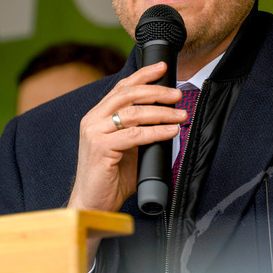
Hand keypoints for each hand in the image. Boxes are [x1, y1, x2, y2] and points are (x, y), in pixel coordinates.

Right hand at [67, 61, 185, 215]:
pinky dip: (156, 131)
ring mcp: (94, 133)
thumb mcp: (127, 148)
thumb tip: (166, 119)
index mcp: (97, 116)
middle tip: (177, 94)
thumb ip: (139, 132)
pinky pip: (135, 135)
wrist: (92, 204)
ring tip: (180, 114)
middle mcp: (92, 120)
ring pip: (133, 113)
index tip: (161, 68)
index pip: (121, 88)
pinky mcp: (101, 148)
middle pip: (127, 95)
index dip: (142, 75)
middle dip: (156, 91)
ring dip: (161, 111)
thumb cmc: (111, 178)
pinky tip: (171, 130)